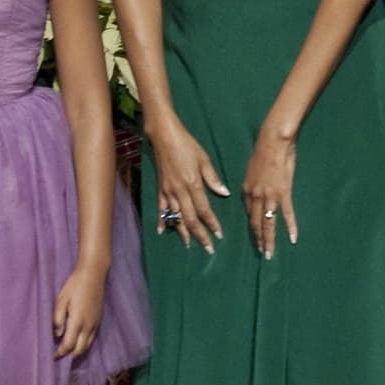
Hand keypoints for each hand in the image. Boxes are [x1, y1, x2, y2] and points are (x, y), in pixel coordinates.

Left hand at [53, 264, 106, 358]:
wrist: (94, 275)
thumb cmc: (74, 286)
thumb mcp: (61, 300)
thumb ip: (58, 319)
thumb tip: (57, 334)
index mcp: (77, 321)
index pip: (69, 345)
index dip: (60, 353)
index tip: (52, 356)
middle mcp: (88, 326)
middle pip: (80, 350)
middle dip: (69, 355)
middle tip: (59, 356)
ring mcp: (95, 324)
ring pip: (87, 345)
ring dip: (77, 351)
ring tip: (67, 351)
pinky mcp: (98, 320)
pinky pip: (92, 338)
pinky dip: (84, 343)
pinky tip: (77, 341)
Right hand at [150, 119, 229, 252]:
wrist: (164, 136)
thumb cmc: (187, 145)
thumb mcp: (203, 159)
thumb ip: (213, 178)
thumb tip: (225, 193)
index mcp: (193, 184)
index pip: (204, 210)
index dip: (212, 224)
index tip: (219, 235)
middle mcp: (179, 191)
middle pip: (190, 218)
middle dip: (200, 235)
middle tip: (208, 248)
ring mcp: (168, 191)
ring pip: (176, 217)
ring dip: (183, 232)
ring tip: (189, 245)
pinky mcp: (160, 189)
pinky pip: (161, 208)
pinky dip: (162, 221)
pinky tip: (162, 232)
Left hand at [243, 124, 296, 258]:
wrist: (273, 140)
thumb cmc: (264, 150)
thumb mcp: (253, 168)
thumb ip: (254, 182)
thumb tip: (257, 188)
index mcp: (247, 190)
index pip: (248, 213)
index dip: (252, 226)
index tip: (256, 237)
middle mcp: (255, 196)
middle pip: (255, 223)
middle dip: (259, 240)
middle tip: (262, 253)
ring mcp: (270, 196)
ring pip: (268, 223)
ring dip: (269, 240)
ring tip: (270, 254)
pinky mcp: (284, 193)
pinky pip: (286, 214)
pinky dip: (290, 227)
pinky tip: (292, 238)